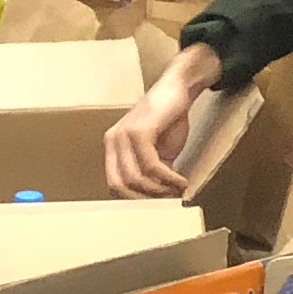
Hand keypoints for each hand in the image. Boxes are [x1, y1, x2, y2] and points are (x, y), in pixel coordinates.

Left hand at [105, 59, 208, 199]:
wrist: (179, 89)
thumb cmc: (168, 119)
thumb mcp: (159, 153)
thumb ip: (152, 174)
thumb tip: (157, 201)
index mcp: (112, 148)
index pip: (113, 185)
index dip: (135, 200)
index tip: (157, 204)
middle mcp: (113, 141)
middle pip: (120, 186)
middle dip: (145, 199)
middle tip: (167, 199)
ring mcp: (123, 135)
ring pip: (135, 179)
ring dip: (160, 190)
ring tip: (178, 189)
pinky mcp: (139, 131)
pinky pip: (150, 166)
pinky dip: (168, 178)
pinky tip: (180, 180)